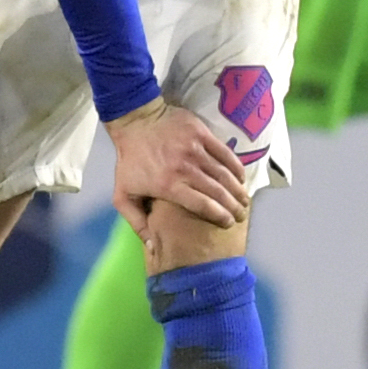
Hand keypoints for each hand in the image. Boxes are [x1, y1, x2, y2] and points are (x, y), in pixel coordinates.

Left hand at [105, 100, 253, 237]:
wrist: (135, 121)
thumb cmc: (130, 161)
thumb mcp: (123, 195)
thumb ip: (137, 222)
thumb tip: (152, 246)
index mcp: (168, 186)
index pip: (202, 205)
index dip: (219, 216)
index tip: (228, 224)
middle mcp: (185, 169)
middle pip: (218, 191)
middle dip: (233, 206)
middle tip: (241, 215)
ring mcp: (195, 149)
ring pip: (224, 174)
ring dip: (238, 189)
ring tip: (244, 200)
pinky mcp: (202, 134)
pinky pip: (225, 153)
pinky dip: (236, 167)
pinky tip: (241, 177)